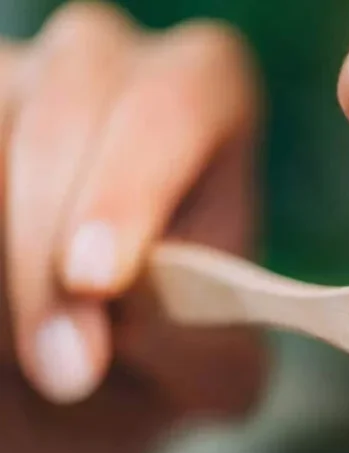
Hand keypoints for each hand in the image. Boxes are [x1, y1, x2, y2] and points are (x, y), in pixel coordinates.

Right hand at [0, 4, 266, 452]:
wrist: (76, 364)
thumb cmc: (164, 344)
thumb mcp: (204, 364)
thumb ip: (189, 339)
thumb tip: (131, 313)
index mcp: (205, 96)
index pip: (179, 103)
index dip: (132, 187)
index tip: (97, 282)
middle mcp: (108, 64)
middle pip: (64, 122)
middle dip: (49, 256)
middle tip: (66, 369)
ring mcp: (18, 76)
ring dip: (7, 264)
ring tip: (37, 351)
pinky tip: (7, 309)